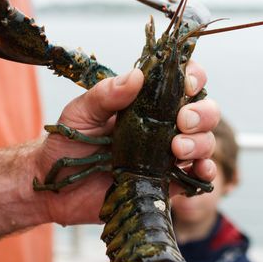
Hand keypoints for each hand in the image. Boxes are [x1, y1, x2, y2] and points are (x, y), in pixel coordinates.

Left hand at [36, 60, 219, 225]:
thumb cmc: (67, 142)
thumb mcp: (80, 113)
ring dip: (201, 142)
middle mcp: (162, 126)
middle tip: (183, 121)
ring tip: (177, 149)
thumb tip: (136, 76)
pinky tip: (198, 170)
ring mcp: (166, 155)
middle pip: (204, 112)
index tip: (187, 84)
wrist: (56, 186)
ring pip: (205, 143)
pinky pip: (197, 178)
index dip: (194, 77)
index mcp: (145, 102)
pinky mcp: (166, 183)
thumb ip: (105, 94)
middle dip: (202, 113)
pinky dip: (206, 173)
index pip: (181, 82)